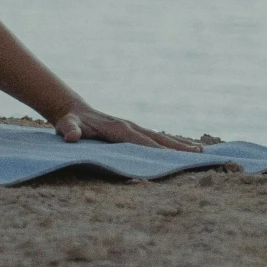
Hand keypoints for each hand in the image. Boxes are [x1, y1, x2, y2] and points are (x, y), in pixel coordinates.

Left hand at [53, 106, 200, 151]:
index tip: (176, 156)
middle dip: (178, 146)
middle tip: (200, 154)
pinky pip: (155, 138)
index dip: (159, 149)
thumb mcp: (66, 125)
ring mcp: (133, 128)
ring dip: (179, 144)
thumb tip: (71, 136)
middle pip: (158, 138)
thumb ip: (69, 130)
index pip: (142, 141)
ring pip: (160, 137)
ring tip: (200, 151)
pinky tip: (184, 148)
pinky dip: (171, 143)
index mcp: (118, 128)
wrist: (73, 110)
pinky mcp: (133, 132)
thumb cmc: (70, 121)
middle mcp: (130, 126)